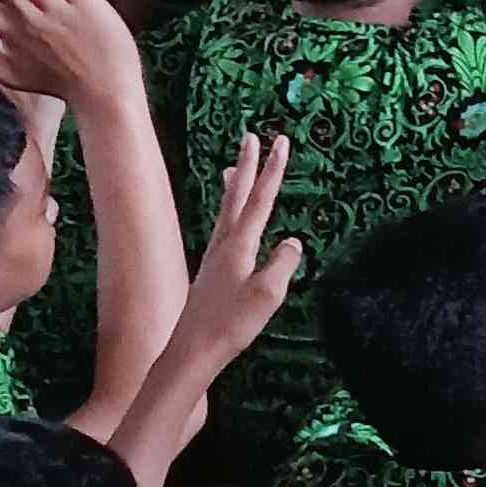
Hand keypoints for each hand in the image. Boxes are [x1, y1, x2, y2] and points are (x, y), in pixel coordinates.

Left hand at [174, 132, 305, 369]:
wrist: (192, 349)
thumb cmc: (231, 324)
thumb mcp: (268, 295)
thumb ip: (283, 264)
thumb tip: (293, 242)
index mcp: (240, 245)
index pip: (261, 199)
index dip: (273, 170)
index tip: (282, 142)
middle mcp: (225, 244)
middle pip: (238, 196)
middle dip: (249, 166)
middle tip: (252, 137)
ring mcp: (216, 256)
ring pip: (227, 210)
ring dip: (235, 185)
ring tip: (234, 166)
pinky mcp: (212, 270)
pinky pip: (224, 227)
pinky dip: (229, 211)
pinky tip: (230, 220)